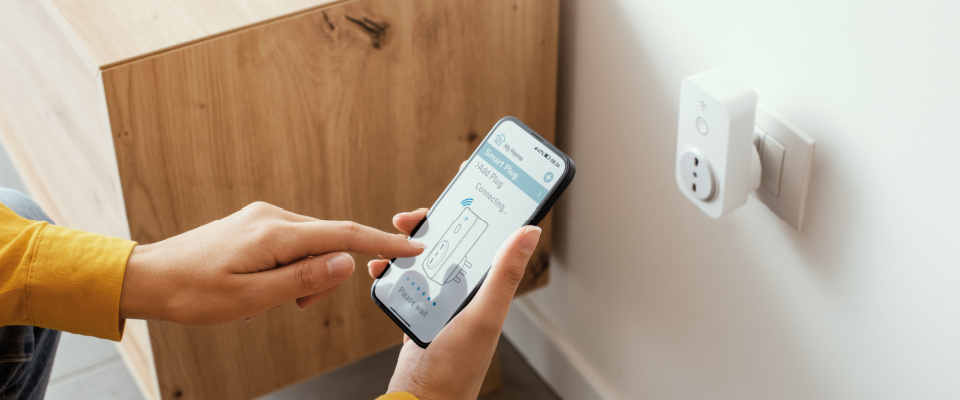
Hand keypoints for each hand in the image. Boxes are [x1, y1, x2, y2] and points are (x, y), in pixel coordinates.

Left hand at [119, 201, 424, 324]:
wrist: (150, 277)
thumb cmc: (193, 292)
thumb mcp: (252, 298)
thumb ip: (304, 280)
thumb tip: (346, 262)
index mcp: (275, 233)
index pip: (343, 235)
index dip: (382, 243)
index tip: (413, 248)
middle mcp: (273, 217)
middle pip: (329, 243)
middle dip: (327, 277)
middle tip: (297, 305)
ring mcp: (264, 218)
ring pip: (311, 246)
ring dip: (306, 276)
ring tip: (270, 299)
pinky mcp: (256, 225)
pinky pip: (292, 245)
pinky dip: (291, 268)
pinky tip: (263, 286)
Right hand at [368, 209, 541, 399]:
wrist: (420, 399)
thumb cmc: (457, 367)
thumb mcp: (484, 316)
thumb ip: (504, 274)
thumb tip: (530, 231)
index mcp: (489, 286)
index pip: (491, 234)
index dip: (484, 204)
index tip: (469, 176)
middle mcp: (468, 289)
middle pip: (453, 240)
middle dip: (433, 222)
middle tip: (412, 217)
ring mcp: (441, 299)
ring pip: (426, 257)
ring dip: (407, 244)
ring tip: (392, 240)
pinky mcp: (419, 310)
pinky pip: (405, 280)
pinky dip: (391, 270)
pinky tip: (380, 268)